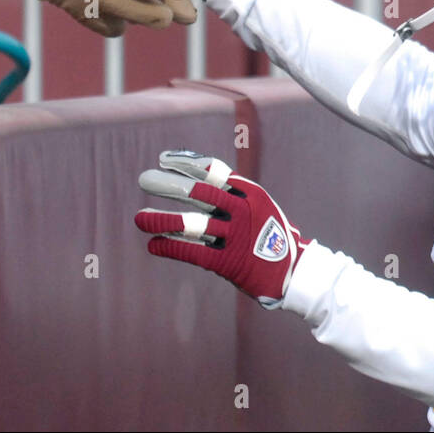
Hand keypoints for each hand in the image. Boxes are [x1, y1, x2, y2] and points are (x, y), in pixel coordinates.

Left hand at [135, 150, 306, 307]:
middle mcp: (243, 211)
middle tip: (144, 179)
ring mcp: (236, 237)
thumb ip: (231, 194)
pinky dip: (170, 248)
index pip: (213, 172)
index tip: (164, 159)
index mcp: (250, 193)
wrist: (295, 273)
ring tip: (139, 218)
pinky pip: (193, 252)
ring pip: (192, 225)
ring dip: (162, 220)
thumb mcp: (258, 207)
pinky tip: (153, 245)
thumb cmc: (270, 236)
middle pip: (198, 194)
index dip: (187, 164)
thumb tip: (193, 178)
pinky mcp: (229, 263)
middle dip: (168, 185)